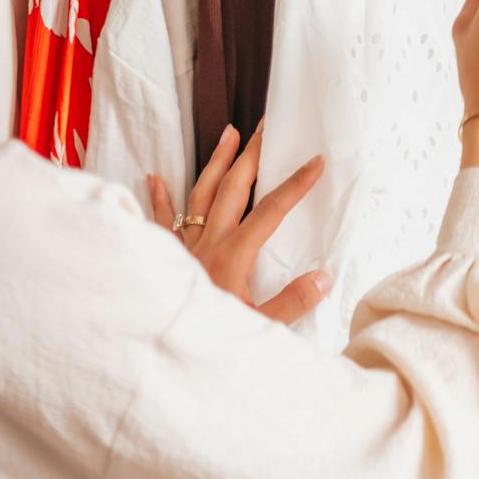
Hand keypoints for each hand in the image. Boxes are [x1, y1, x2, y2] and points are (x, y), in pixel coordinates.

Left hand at [148, 124, 331, 325]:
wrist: (162, 350)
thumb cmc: (211, 342)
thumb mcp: (260, 328)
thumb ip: (292, 303)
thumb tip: (323, 277)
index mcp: (234, 256)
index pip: (270, 211)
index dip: (295, 185)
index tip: (316, 162)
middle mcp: (208, 243)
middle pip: (233, 189)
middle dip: (252, 155)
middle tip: (266, 128)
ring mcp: (185, 247)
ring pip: (200, 194)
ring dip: (216, 162)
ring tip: (228, 133)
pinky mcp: (165, 257)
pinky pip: (159, 221)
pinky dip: (158, 198)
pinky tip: (154, 178)